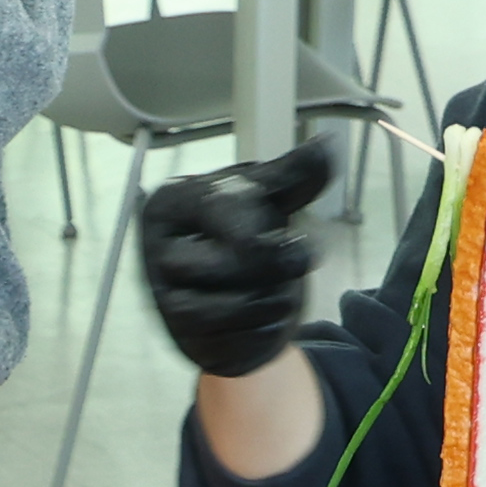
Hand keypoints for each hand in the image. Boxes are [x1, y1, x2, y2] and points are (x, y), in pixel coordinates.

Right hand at [138, 135, 336, 378]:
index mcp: (171, 203)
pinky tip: (270, 316)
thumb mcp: (265, 197)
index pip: (225, 214)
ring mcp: (164, 298)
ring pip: (230, 306)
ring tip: (282, 289)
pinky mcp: (180, 337)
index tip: (297, 243)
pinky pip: (228, 340)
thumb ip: (294, 175)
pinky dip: (262, 330)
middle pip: (231, 262)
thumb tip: (328, 146)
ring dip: (274, 300)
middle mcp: (157, 250)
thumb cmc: (240, 232)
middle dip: (278, 269)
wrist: (227, 287)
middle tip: (293, 266)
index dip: (271, 232)